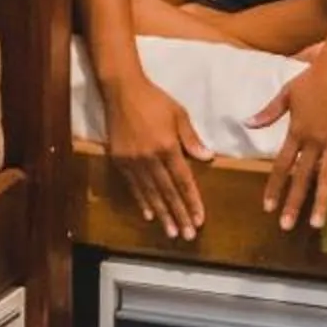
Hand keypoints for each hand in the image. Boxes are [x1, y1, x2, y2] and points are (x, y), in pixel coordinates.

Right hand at [102, 73, 209, 240]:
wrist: (121, 90)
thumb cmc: (154, 100)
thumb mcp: (179, 114)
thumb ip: (191, 138)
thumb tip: (207, 158)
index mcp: (168, 146)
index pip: (183, 181)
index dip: (192, 201)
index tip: (199, 219)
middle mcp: (150, 158)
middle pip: (168, 192)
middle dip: (179, 215)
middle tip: (187, 235)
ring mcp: (133, 161)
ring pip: (150, 193)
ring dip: (162, 214)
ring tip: (170, 232)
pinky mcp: (119, 160)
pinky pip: (133, 186)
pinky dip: (142, 201)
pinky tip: (149, 215)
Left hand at [250, 49, 326, 232]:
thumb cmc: (314, 75)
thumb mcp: (287, 92)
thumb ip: (269, 112)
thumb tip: (247, 123)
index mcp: (297, 131)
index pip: (282, 165)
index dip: (275, 186)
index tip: (268, 207)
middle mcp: (314, 140)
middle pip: (301, 177)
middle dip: (293, 202)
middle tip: (286, 226)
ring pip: (326, 177)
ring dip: (320, 201)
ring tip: (316, 224)